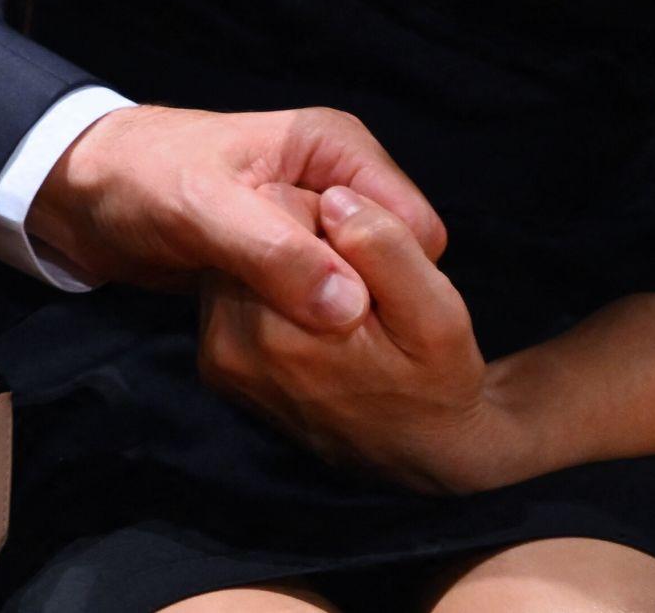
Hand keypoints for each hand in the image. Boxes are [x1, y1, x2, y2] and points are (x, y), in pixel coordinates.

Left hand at [30, 102, 447, 334]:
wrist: (80, 192)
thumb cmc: (138, 178)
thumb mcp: (203, 209)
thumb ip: (275, 253)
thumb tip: (348, 309)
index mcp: (335, 149)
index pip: (414, 229)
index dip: (389, 280)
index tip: (350, 316)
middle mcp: (331, 181)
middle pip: (387, 264)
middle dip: (359, 304)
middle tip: (306, 327)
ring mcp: (308, 223)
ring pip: (354, 290)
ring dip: (325, 320)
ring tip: (277, 325)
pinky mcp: (283, 259)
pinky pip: (317, 303)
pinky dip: (300, 324)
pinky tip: (269, 334)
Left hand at [198, 186, 529, 494]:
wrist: (414, 451)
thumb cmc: (434, 381)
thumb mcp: (438, 314)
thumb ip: (386, 250)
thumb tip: (334, 203)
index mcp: (285, 330)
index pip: (281, 205)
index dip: (330, 213)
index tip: (363, 258)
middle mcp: (237, 344)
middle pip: (254, 231)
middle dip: (304, 239)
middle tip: (355, 286)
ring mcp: (221, 358)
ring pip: (241, 260)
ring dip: (284, 265)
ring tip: (333, 306)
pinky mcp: (216, 366)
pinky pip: (234, 294)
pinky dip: (268, 294)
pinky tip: (308, 320)